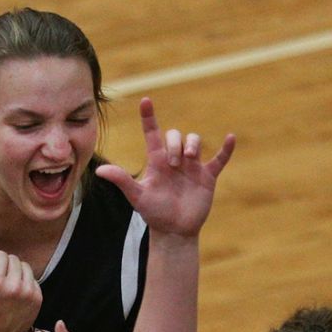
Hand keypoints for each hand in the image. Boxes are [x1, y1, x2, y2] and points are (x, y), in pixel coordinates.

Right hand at [0, 247, 41, 331]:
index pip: (1, 255)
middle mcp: (14, 287)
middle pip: (14, 259)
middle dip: (5, 266)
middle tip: (0, 279)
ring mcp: (28, 293)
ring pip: (25, 266)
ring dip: (17, 271)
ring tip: (8, 284)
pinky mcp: (37, 298)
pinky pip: (33, 278)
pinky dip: (25, 282)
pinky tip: (17, 292)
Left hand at [95, 96, 233, 238]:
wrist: (174, 231)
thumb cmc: (153, 213)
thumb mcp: (137, 196)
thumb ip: (122, 180)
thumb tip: (100, 170)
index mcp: (156, 161)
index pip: (152, 133)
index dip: (148, 117)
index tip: (145, 100)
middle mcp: (174, 159)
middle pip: (175, 135)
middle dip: (175, 143)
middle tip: (174, 163)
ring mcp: (192, 166)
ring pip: (195, 141)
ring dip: (192, 144)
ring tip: (189, 158)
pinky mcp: (207, 176)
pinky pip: (219, 159)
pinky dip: (226, 149)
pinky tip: (231, 138)